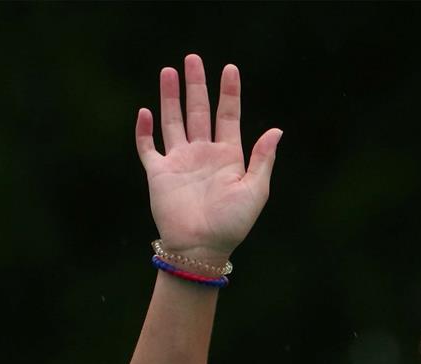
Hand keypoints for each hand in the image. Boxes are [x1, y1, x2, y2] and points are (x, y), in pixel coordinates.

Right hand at [135, 54, 282, 260]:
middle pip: (198, 110)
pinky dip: (144, 130)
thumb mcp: (255, 191)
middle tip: (192, 58)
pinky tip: (145, 112)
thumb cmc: (232, 224)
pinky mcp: (159, 173)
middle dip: (196, 85)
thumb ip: (262, 159)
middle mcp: (203, 153)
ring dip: (170, 97)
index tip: (230, 68)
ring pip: (173, 120)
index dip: (229, 92)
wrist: (201, 247)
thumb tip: (276, 130)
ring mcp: (179, 161)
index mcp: (228, 156)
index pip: (228, 115)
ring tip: (169, 71)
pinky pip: (148, 147)